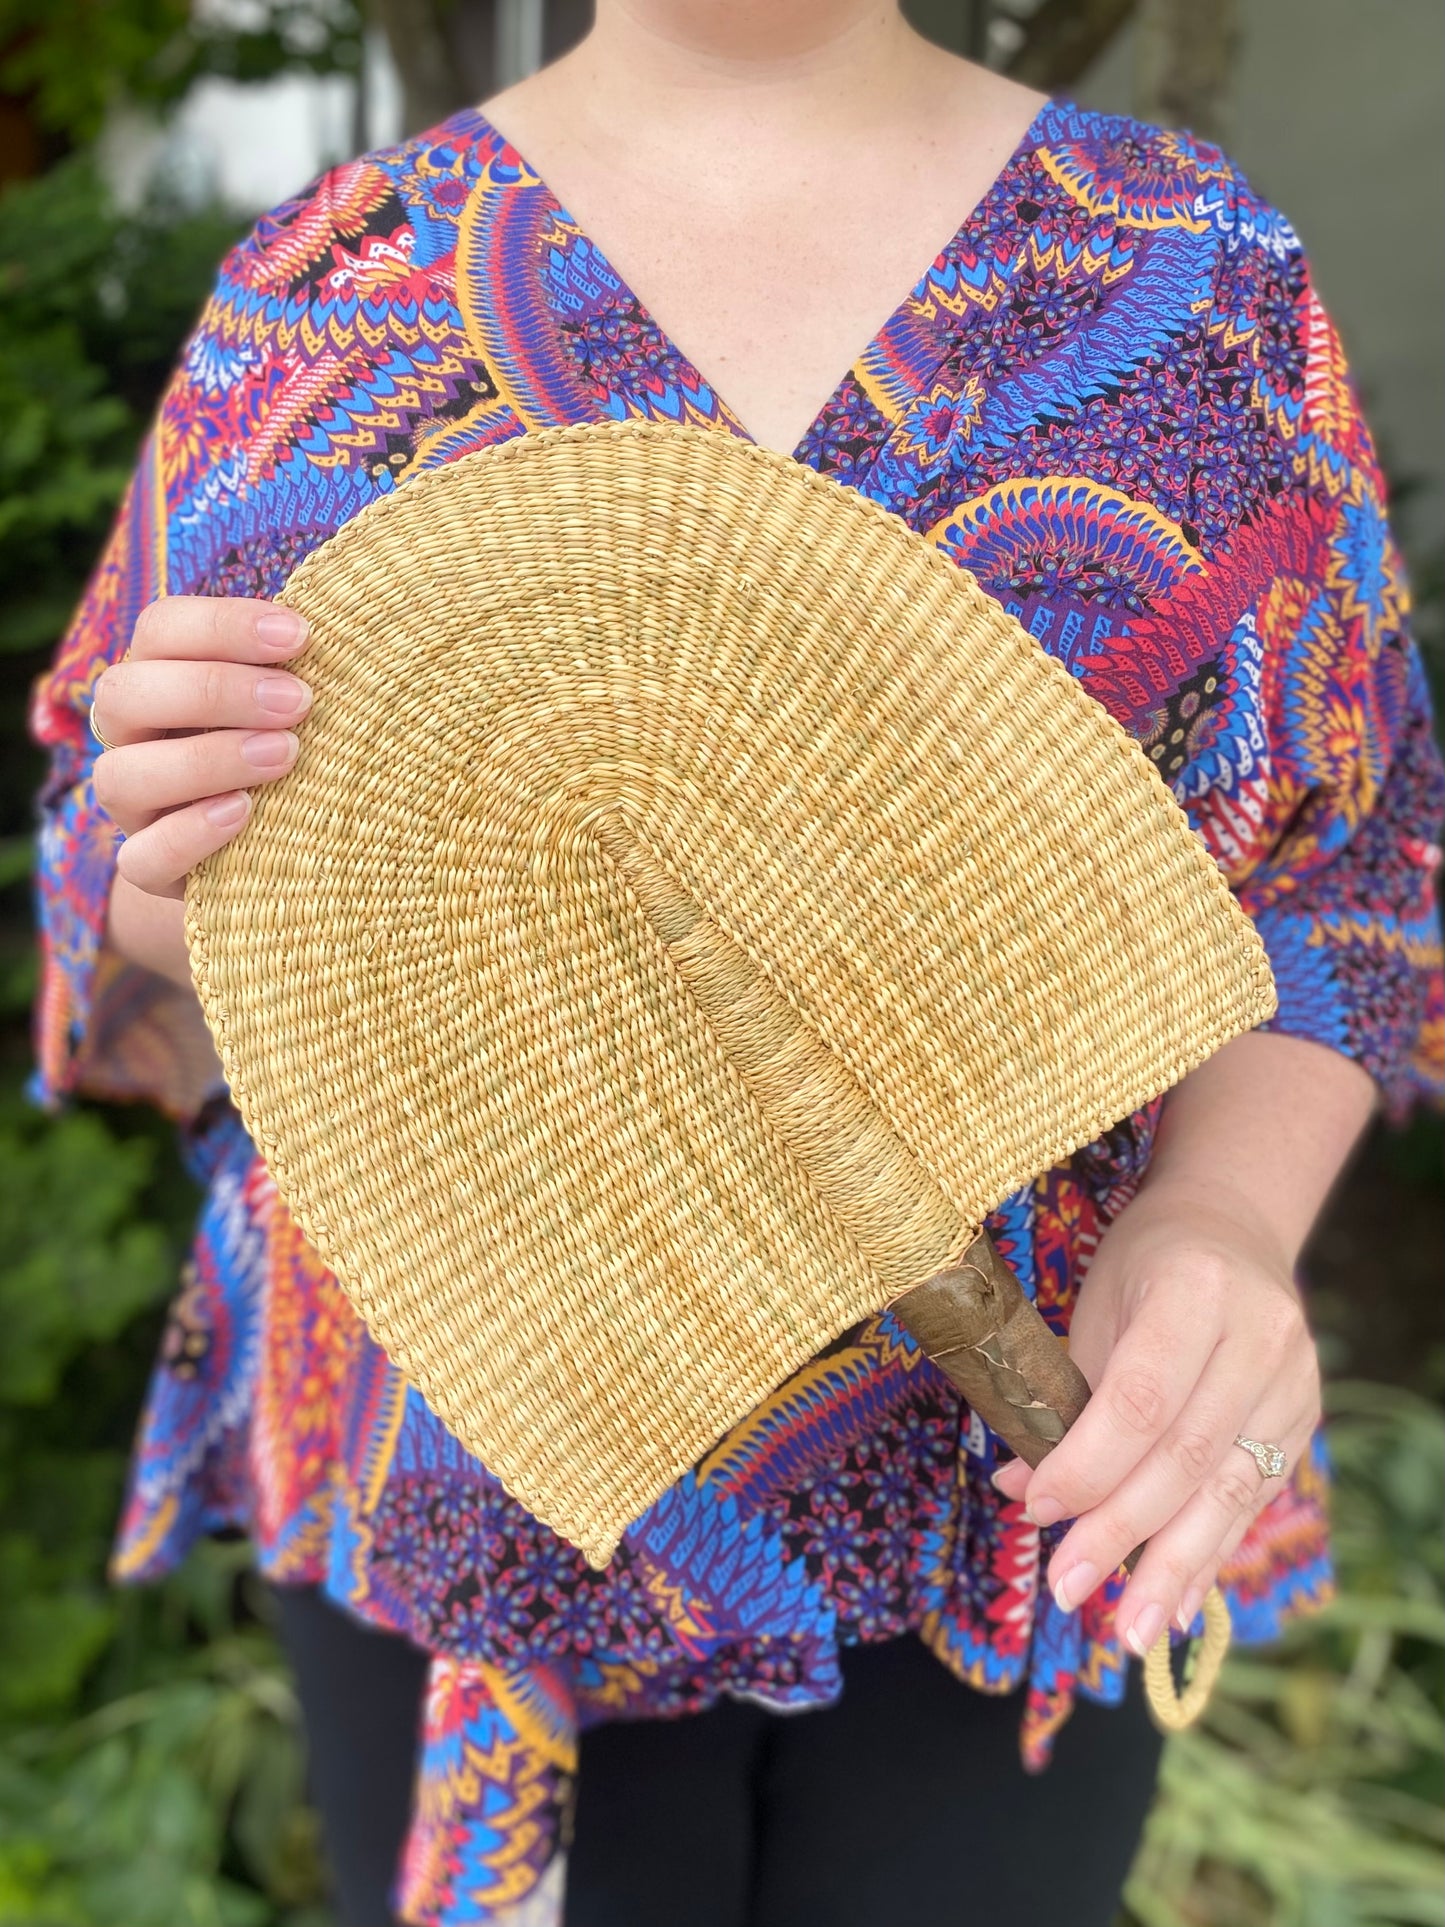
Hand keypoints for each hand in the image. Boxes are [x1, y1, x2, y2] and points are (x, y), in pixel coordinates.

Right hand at [92, 597, 311, 897]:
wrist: (279, 850)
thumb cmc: (293, 751)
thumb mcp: (295, 707)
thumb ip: (300, 671)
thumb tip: (355, 630)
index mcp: (160, 676)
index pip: (160, 629)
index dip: (223, 625)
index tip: (300, 636)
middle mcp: (132, 736)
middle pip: (125, 692)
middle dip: (214, 690)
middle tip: (298, 701)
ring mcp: (134, 806)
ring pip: (121, 775)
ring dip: (205, 758)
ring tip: (285, 754)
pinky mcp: (149, 867)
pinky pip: (141, 857)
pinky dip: (189, 833)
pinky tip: (244, 812)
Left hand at [989, 1177, 1320, 1655]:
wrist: (1231, 1227)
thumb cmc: (1143, 1266)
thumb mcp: (1093, 1307)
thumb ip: (1063, 1396)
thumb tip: (1019, 1490)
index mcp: (1194, 1290)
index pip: (1141, 1397)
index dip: (1089, 1464)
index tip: (1038, 1513)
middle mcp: (1259, 1335)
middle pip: (1186, 1454)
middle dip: (1121, 1532)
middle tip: (1068, 1588)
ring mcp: (1293, 1379)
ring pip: (1229, 1489)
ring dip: (1172, 1566)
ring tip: (1128, 1630)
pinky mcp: (1305, 1416)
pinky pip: (1252, 1498)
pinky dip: (1208, 1553)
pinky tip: (1175, 1602)